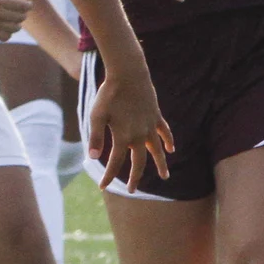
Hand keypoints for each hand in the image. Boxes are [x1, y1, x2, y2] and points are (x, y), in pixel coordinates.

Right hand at [0, 0, 31, 40]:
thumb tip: (20, 2)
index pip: (21, 5)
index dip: (28, 5)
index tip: (29, 5)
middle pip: (19, 17)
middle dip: (22, 14)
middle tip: (21, 12)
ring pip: (14, 28)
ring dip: (17, 24)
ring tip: (14, 21)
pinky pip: (5, 37)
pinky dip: (8, 33)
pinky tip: (5, 29)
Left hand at [87, 64, 173, 190]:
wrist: (128, 73)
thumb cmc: (109, 94)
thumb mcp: (97, 115)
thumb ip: (95, 137)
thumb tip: (92, 157)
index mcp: (123, 136)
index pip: (115, 163)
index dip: (108, 176)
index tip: (102, 187)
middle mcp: (139, 135)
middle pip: (139, 162)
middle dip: (135, 178)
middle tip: (133, 190)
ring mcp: (150, 126)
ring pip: (157, 150)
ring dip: (160, 164)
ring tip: (164, 177)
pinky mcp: (156, 116)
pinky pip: (165, 132)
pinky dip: (168, 141)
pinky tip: (171, 149)